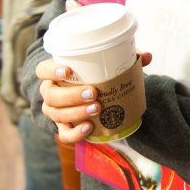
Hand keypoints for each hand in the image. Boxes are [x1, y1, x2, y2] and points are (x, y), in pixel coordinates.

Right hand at [37, 51, 153, 142]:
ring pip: (56, 114)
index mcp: (54, 73)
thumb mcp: (105, 64)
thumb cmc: (92, 75)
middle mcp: (50, 92)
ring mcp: (55, 111)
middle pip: (51, 95)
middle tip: (93, 93)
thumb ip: (124, 58)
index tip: (68, 71)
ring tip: (97, 108)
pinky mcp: (63, 127)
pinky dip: (75, 133)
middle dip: (71, 95)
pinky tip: (89, 128)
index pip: (42, 70)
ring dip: (76, 112)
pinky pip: (64, 134)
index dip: (51, 71)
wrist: (85, 94)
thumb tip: (147, 56)